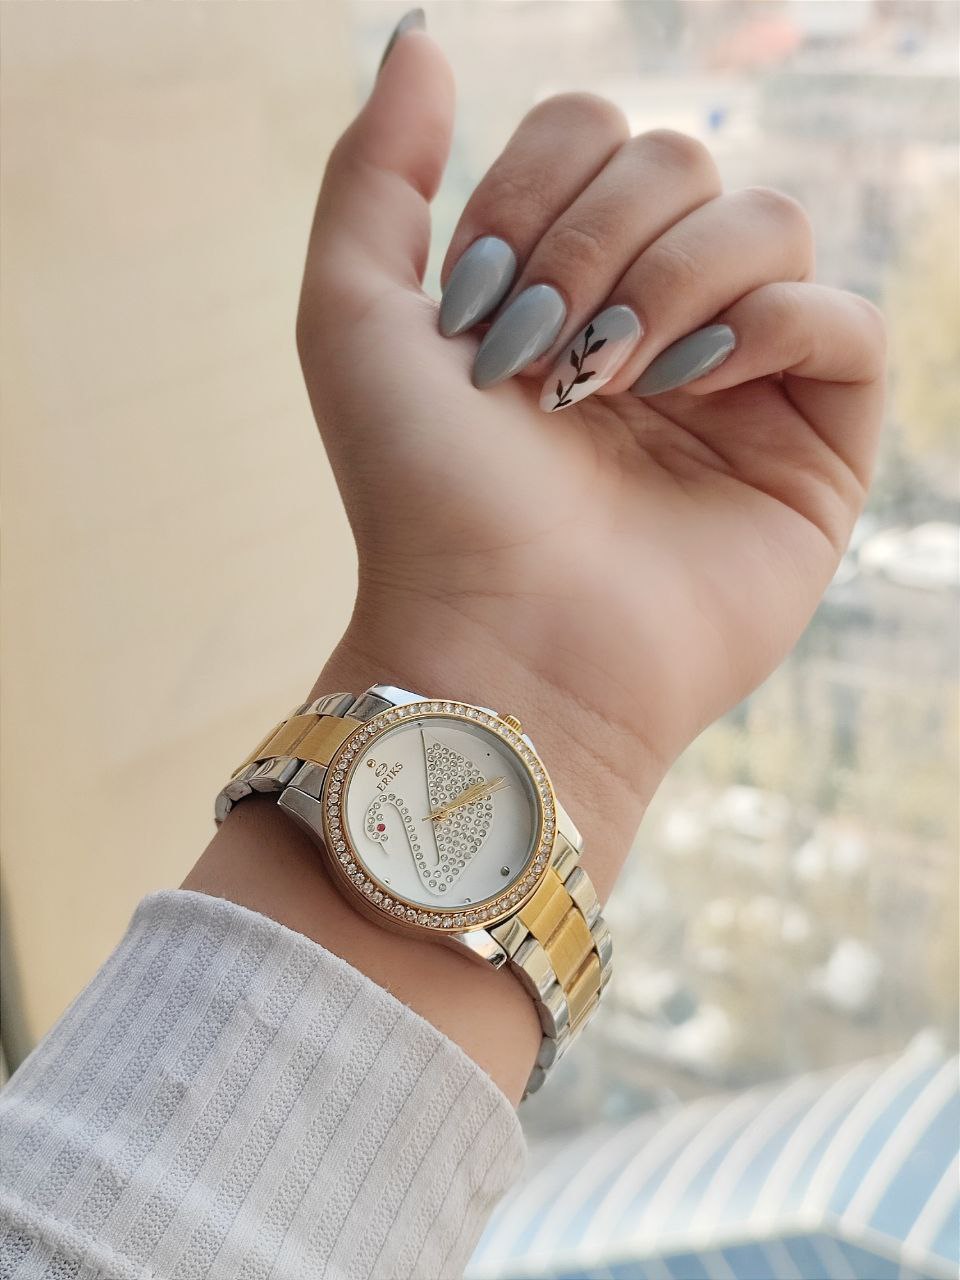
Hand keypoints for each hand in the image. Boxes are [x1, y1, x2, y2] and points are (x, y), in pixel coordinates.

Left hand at [295, 22, 884, 896]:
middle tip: (540, 350)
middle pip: (683, 159)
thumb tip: (422, 39)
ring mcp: (737, 383)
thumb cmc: (420, 496)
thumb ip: (376, 171)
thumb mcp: (353, 315)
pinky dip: (772, 325)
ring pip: (767, 222)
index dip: (535, 187)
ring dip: (676, 278)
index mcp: (563, 284)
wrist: (495, 640)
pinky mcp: (811, 448)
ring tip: (613, 380)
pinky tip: (695, 384)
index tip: (475, 307)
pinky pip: (842, 320)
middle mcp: (654, 319)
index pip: (595, 133)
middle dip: (596, 235)